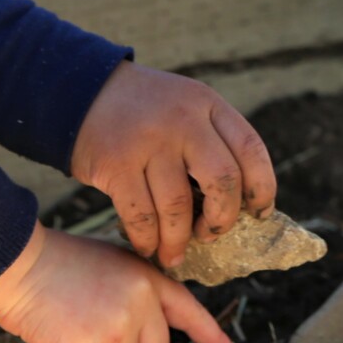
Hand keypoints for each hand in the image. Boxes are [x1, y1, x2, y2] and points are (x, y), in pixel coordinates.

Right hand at [0, 225, 240, 342]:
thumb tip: (136, 341)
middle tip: (88, 340)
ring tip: (64, 331)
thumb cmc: (53, 264)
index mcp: (148, 278)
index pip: (189, 312)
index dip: (211, 338)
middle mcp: (142, 301)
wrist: (20, 259)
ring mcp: (122, 323)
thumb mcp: (109, 266)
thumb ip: (132, 295)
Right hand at [70, 62, 277, 268]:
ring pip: (179, 206)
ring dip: (179, 240)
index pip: (251, 150)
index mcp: (207, 104)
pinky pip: (141, 215)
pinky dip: (147, 240)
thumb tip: (237, 204)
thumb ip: (211, 140)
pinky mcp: (117, 162)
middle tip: (210, 235)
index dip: (262, 188)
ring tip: (174, 253)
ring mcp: (149, 140)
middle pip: (223, 181)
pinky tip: (148, 247)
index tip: (259, 213)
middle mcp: (183, 120)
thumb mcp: (184, 106)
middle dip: (222, 219)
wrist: (79, 89)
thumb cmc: (142, 110)